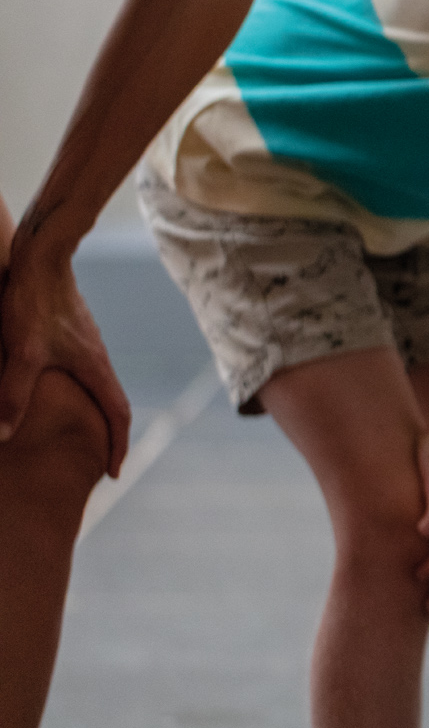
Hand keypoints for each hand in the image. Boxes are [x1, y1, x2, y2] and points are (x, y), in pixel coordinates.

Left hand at [0, 251, 130, 474]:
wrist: (41, 256)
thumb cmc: (33, 302)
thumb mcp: (20, 353)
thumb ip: (13, 395)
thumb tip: (3, 437)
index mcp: (94, 366)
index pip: (117, 414)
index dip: (117, 445)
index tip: (114, 471)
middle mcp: (95, 356)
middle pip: (110, 400)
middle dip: (108, 432)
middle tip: (99, 456)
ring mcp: (83, 341)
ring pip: (94, 383)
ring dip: (92, 409)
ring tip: (77, 429)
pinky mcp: (68, 330)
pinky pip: (79, 369)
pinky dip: (76, 389)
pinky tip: (53, 389)